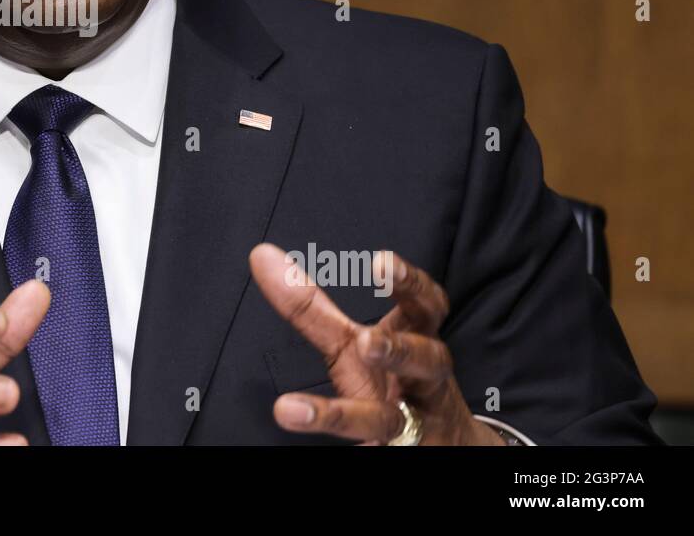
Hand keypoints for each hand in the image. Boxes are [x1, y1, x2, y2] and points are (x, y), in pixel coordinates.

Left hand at [249, 243, 503, 444]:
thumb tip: (262, 256)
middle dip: (400, 351)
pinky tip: (316, 439)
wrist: (447, 444)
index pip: (425, 307)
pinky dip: (354, 451)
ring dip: (350, 415)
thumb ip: (310, 305)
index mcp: (416, 341)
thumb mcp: (351, 344)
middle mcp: (422, 382)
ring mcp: (414, 425)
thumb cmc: (392, 382)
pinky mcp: (400, 454)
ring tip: (299, 409)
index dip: (409, 284)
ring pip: (392, 422)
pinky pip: (378, 454)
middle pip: (428, 362)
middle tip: (367, 343)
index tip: (380, 263)